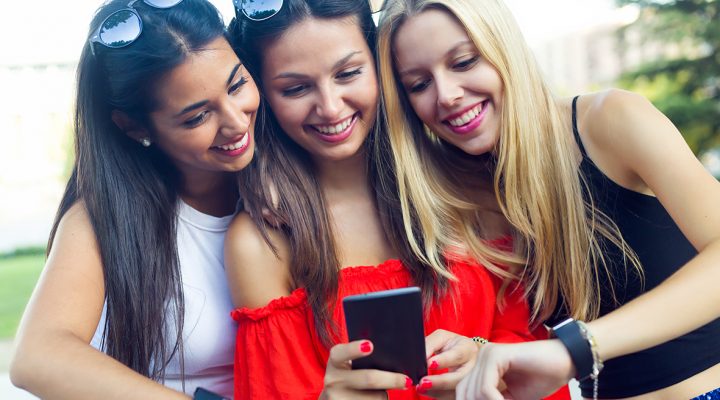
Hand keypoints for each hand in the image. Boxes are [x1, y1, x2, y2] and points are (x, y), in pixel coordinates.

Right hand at [320, 340, 410, 399]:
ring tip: (380, 392)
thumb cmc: (351, 376)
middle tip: (407, 380)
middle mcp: (332, 379)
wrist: (336, 398)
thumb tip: (397, 361)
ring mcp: (337, 398)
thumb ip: (367, 358)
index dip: (354, 349)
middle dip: (391, 379)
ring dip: (385, 396)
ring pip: (376, 397)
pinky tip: (375, 399)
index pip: (341, 352)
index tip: (370, 345)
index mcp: (335, 361)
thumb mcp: (351, 365)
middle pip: (369, 378)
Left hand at [415, 329, 478, 398]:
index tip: (429, 364)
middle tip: (423, 382)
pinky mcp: (465, 391)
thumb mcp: (442, 338)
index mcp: (468, 349)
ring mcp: (471, 381)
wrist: (466, 355)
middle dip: (441, 382)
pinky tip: (427, 392)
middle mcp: (474, 366)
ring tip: (421, 388)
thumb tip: (420, 357)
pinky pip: (452, 397)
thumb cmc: (452, 345)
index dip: (444, 360)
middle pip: (459, 377)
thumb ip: (430, 345)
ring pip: (456, 391)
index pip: (458, 355)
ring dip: (437, 392)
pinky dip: (438, 395)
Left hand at [456, 340, 573, 399]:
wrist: (566, 361)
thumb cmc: (542, 378)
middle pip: (465, 393)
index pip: (464, 393)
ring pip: (474, 392)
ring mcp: (487, 354)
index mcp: (481, 366)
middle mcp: (480, 357)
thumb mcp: (511, 398)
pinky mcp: (496, 355)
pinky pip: (485, 388)